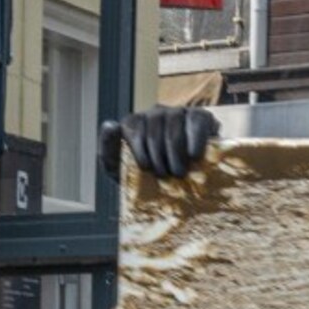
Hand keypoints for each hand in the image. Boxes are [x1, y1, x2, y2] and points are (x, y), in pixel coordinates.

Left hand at [100, 106, 217, 180]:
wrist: (171, 194)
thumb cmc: (141, 180)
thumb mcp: (117, 168)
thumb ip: (107, 147)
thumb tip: (110, 125)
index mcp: (135, 123)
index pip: (133, 125)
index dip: (139, 147)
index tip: (145, 168)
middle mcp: (156, 113)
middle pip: (155, 125)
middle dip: (158, 153)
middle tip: (164, 175)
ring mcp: (179, 113)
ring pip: (174, 121)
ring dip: (175, 149)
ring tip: (178, 172)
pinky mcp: (201, 117)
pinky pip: (197, 120)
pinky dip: (195, 137)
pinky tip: (193, 155)